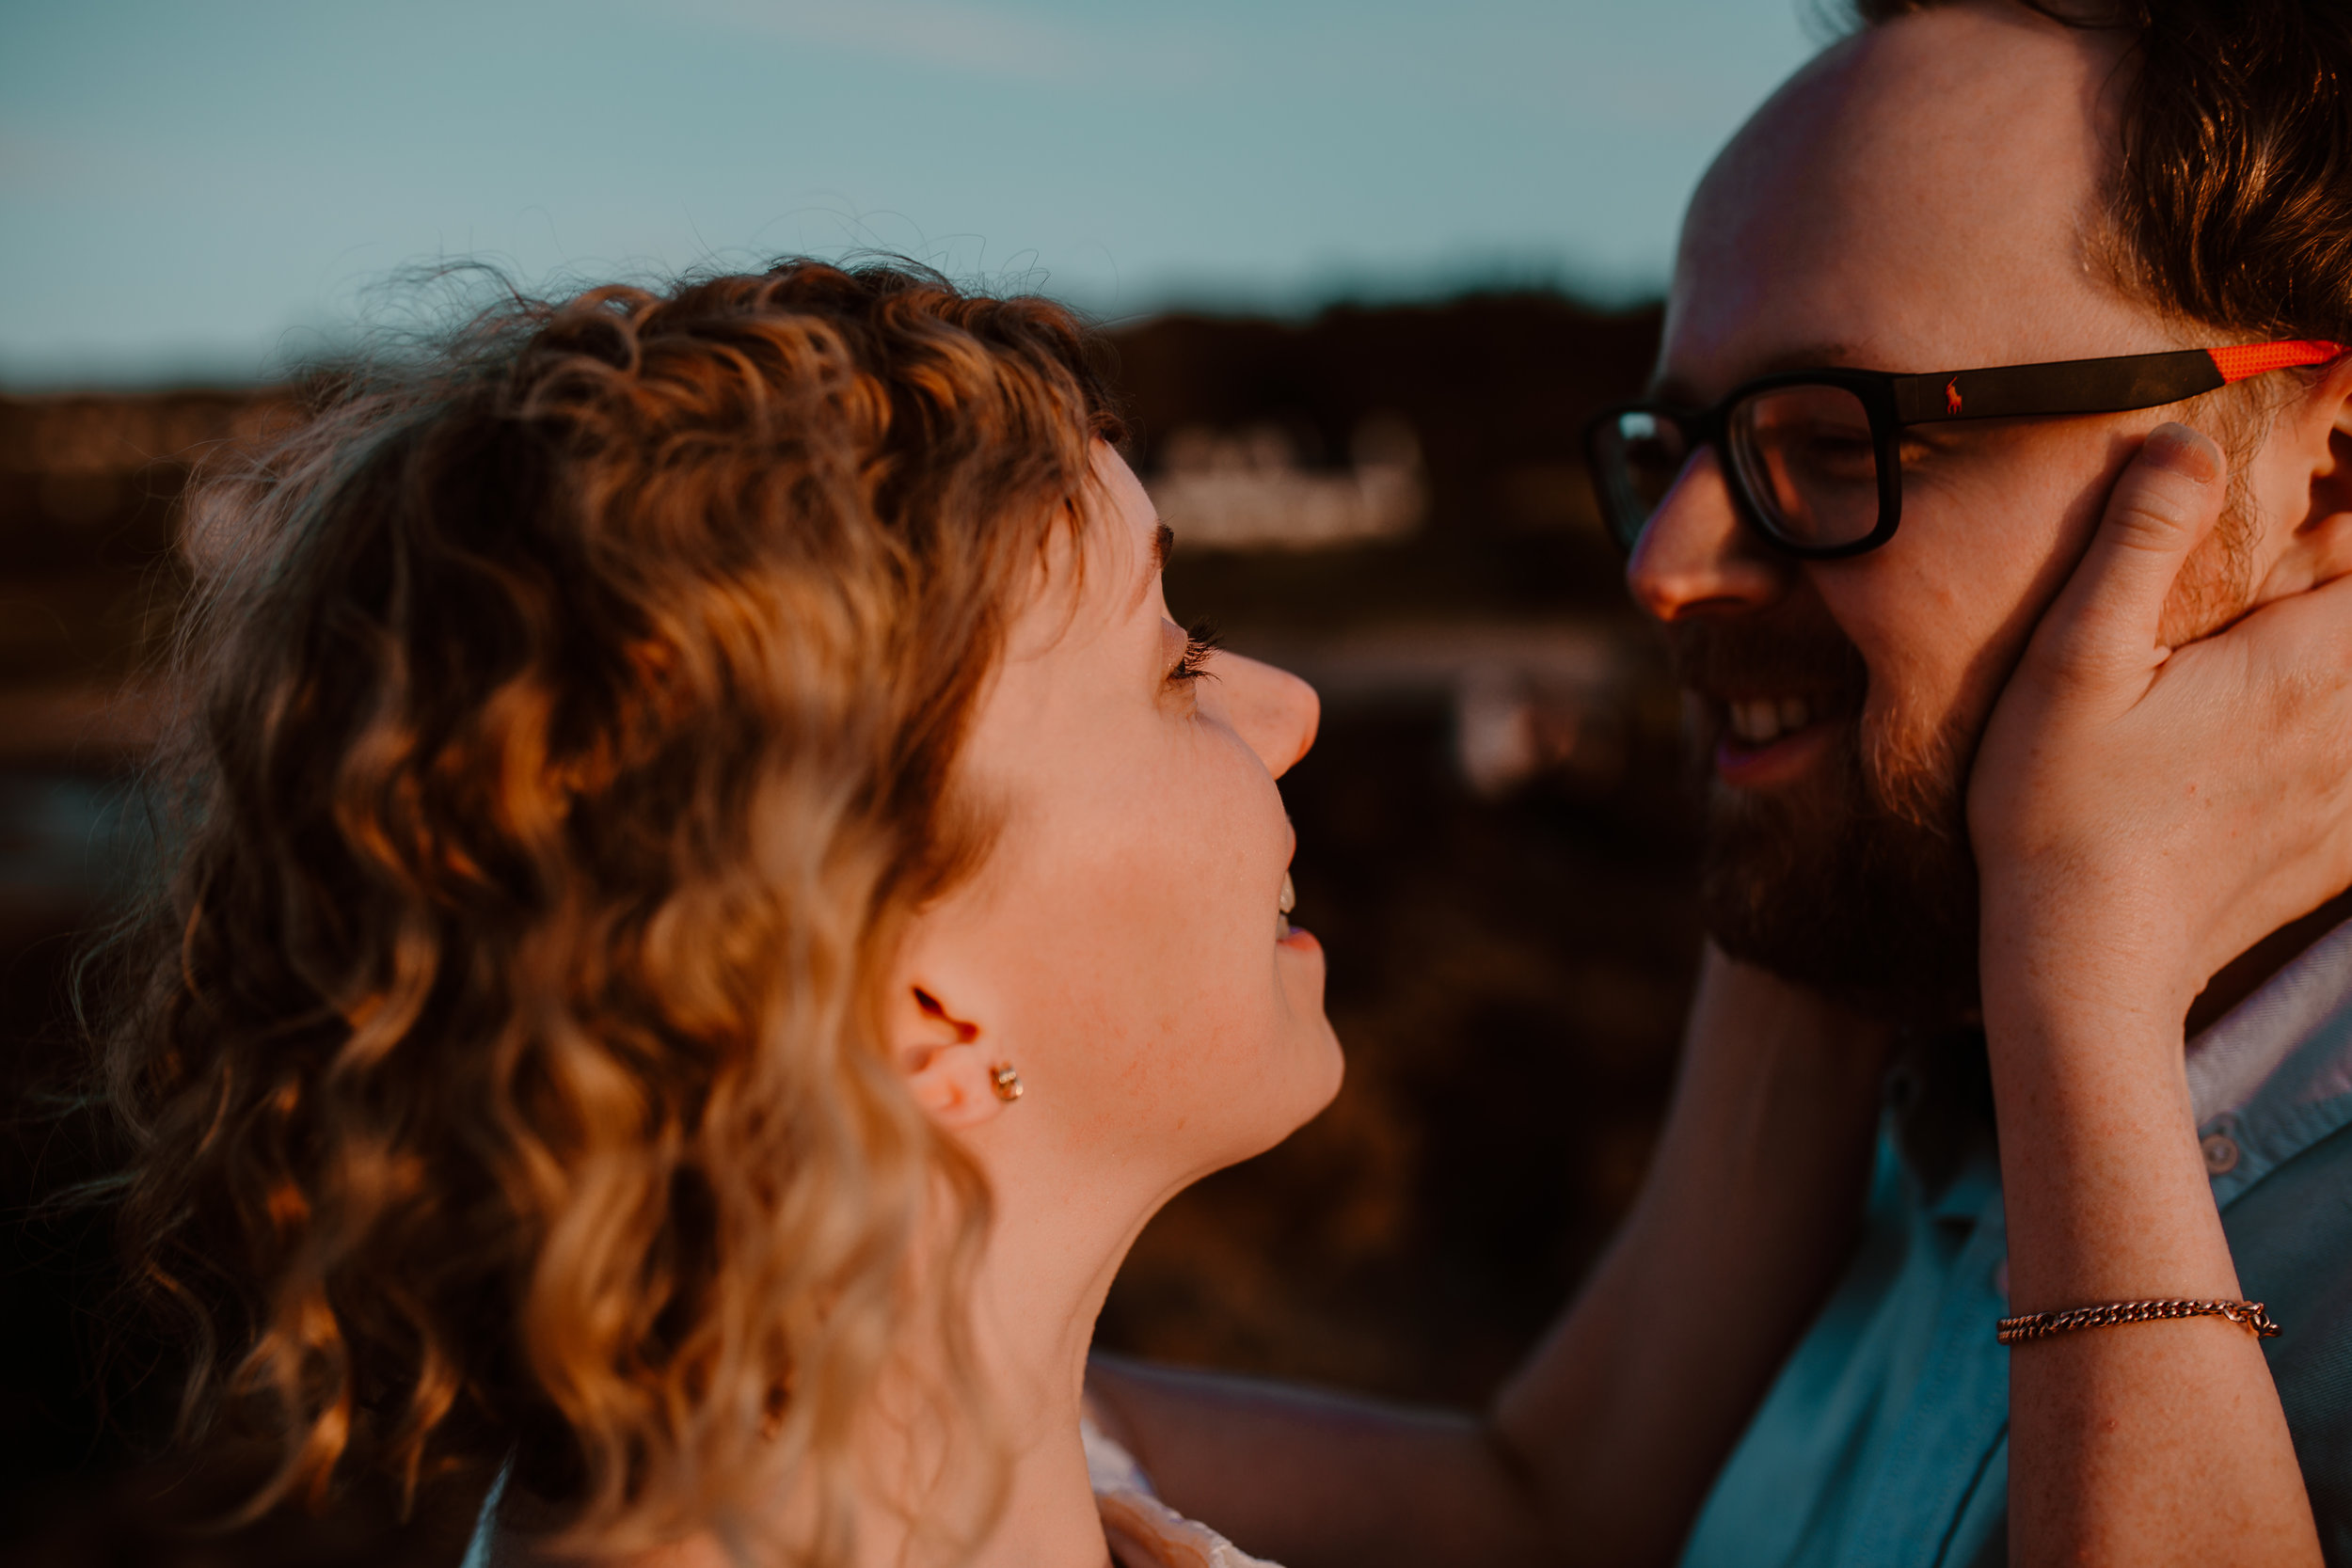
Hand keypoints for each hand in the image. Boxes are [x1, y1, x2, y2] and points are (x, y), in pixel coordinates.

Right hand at [1968, 421, 2351, 1023]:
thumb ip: (2135, 545)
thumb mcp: (2072, 663)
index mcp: (2301, 663)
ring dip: (2333, 655)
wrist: (2086, 966)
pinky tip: (2275, 744)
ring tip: (2269, 649)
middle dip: (2337, 584)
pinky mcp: (2340, 851)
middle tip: (2292, 566)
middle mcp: (2351, 724)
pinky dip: (2337, 741)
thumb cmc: (2060, 810)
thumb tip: (2184, 442)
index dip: (2351, 520)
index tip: (2319, 507)